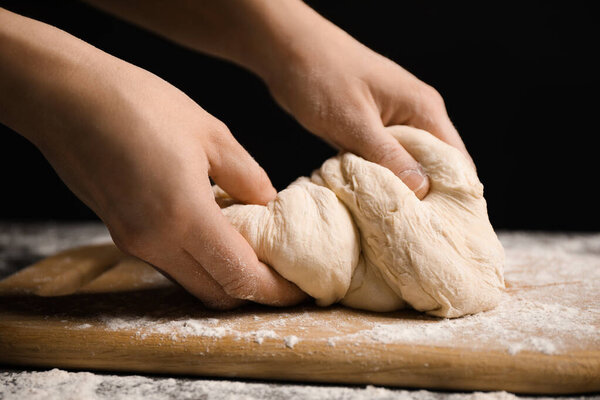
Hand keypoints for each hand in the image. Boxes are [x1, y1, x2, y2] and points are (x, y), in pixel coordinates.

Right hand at [0, 9, 304, 308]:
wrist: (66, 97)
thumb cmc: (138, 104)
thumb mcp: (209, 132)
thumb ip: (245, 175)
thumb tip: (268, 202)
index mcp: (184, 217)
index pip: (240, 276)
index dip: (275, 290)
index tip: (299, 287)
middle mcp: (156, 242)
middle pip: (217, 292)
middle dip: (254, 290)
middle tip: (281, 271)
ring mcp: (134, 242)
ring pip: (193, 281)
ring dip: (225, 275)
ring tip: (253, 249)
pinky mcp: (122, 234)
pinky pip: (171, 262)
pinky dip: (200, 259)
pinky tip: (215, 231)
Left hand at [72, 0, 471, 198]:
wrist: (287, 50)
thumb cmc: (320, 76)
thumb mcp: (353, 121)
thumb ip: (387, 156)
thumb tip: (422, 192)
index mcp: (422, 108)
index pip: (456, 159)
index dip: (457, 196)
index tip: (452, 232)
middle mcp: (415, 114)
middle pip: (436, 165)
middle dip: (432, 200)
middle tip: (424, 239)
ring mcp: (392, 120)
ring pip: (408, 165)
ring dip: (405, 192)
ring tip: (402, 229)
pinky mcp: (371, 127)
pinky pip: (385, 159)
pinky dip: (383, 180)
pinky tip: (376, 203)